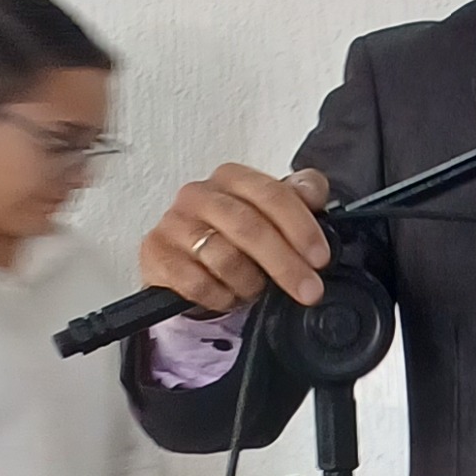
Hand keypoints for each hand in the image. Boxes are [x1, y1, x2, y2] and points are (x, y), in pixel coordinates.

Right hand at [139, 160, 331, 311]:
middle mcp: (199, 194)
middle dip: (285, 264)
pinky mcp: (155, 253)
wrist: (189, 266)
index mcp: (231, 177)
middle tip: (308, 290)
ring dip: (250, 283)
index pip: (271, 194)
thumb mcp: (272, 215)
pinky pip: (197, 283)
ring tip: (254, 289)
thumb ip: (299, 196)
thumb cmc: (236, 238)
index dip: (301, 227)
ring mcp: (173, 223)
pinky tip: (227, 296)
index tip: (320, 258)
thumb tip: (313, 192)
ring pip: (224, 258)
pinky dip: (221, 297)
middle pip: (249, 226)